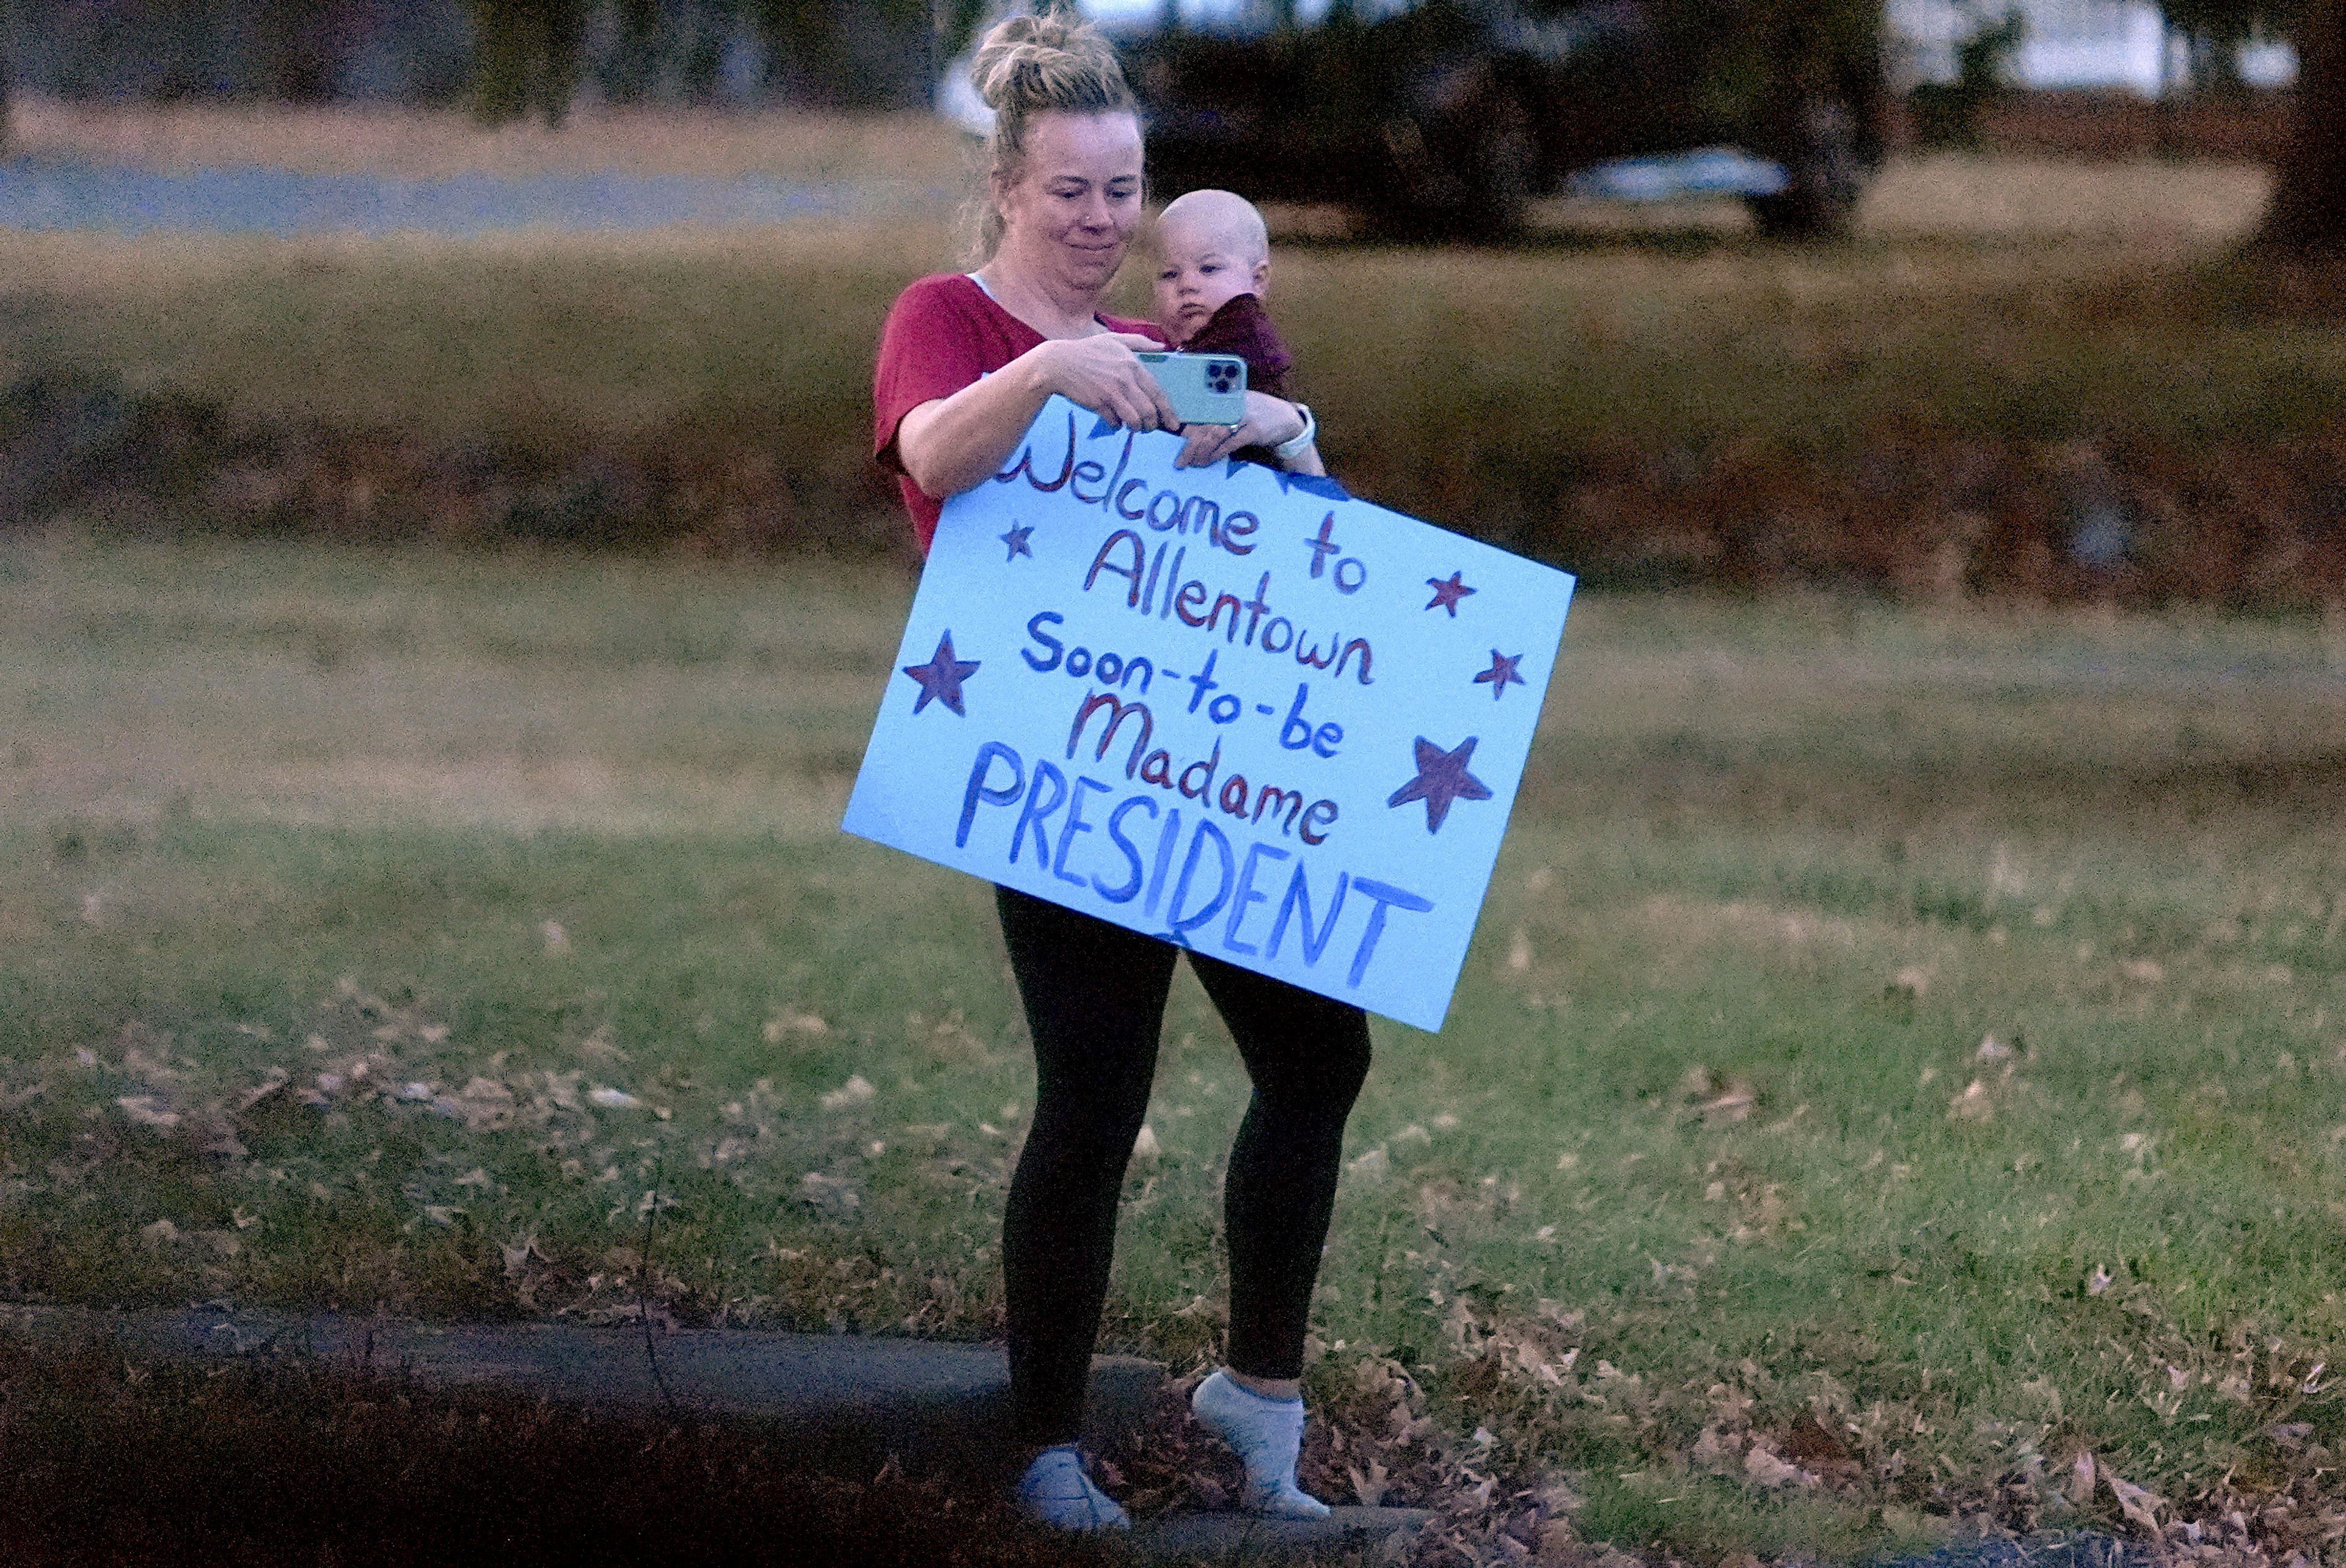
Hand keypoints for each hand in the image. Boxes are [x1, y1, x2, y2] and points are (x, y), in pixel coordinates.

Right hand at [1030, 333, 1180, 433]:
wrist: (1058, 363)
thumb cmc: (1087, 350)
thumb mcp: (1114, 339)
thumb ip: (1139, 342)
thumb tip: (1162, 346)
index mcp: (1133, 365)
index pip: (1157, 393)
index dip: (1168, 411)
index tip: (1174, 424)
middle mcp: (1125, 380)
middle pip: (1149, 411)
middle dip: (1153, 424)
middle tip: (1151, 428)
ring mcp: (1111, 393)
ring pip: (1134, 420)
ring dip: (1137, 428)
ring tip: (1135, 427)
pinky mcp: (1098, 404)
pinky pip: (1114, 422)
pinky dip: (1117, 425)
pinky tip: (1115, 421)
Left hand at [1172, 392, 1306, 468]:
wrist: (1285, 418)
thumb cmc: (1253, 415)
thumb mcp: (1234, 409)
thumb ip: (1214, 416)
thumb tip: (1186, 433)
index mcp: (1224, 396)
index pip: (1199, 410)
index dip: (1185, 426)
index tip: (1174, 440)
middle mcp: (1231, 403)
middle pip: (1204, 424)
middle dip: (1190, 445)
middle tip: (1180, 461)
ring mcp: (1243, 415)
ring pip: (1214, 434)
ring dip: (1202, 451)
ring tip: (1193, 464)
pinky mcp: (1253, 429)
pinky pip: (1230, 444)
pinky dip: (1217, 453)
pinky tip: (1209, 461)